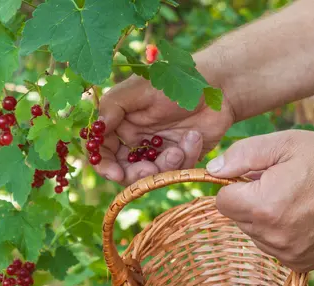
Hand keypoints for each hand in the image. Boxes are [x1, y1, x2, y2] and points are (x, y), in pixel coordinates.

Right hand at [97, 70, 235, 185]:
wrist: (217, 86)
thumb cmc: (175, 81)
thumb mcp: (139, 88)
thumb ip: (113, 107)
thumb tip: (96, 129)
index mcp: (121, 124)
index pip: (103, 151)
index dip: (105, 166)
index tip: (115, 174)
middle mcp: (136, 141)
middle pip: (124, 171)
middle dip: (136, 175)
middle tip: (149, 170)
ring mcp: (158, 152)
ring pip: (152, 176)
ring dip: (164, 167)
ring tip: (178, 150)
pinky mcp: (180, 159)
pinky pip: (177, 171)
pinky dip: (186, 158)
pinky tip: (194, 138)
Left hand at [206, 130, 313, 271]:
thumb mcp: (284, 144)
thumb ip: (241, 155)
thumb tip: (212, 171)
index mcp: (262, 206)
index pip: (222, 202)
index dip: (235, 186)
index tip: (255, 178)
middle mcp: (271, 236)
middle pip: (238, 219)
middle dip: (250, 202)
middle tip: (281, 186)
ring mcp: (287, 254)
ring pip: (255, 235)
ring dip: (265, 220)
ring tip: (295, 201)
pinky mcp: (300, 264)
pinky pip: (274, 249)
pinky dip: (281, 235)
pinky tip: (304, 219)